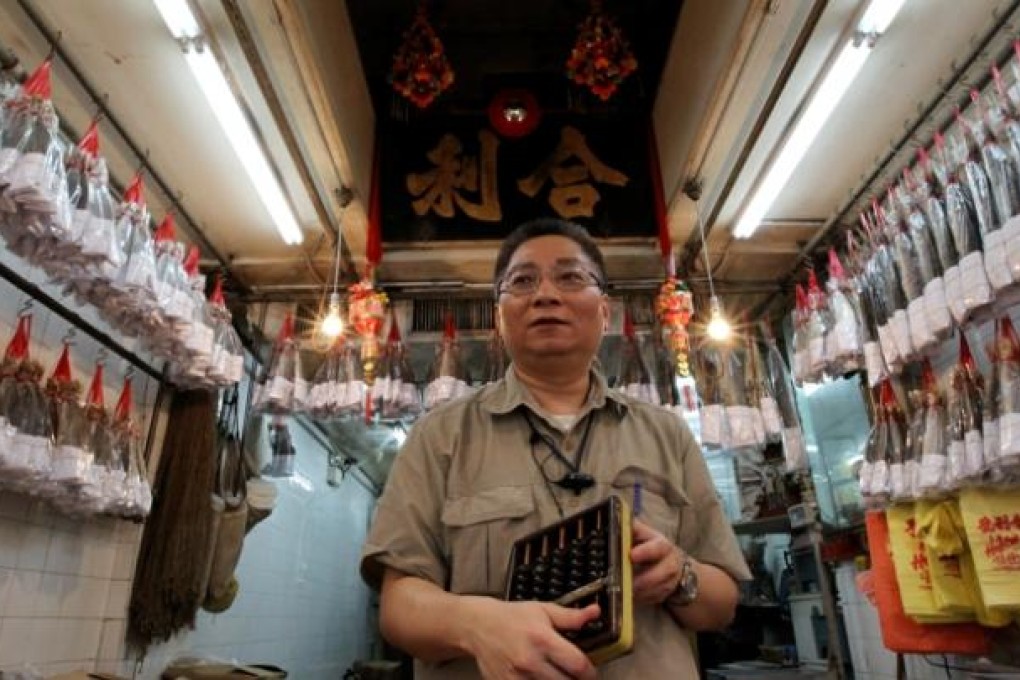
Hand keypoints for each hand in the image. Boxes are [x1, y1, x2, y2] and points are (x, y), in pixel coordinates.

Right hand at [462, 597, 599, 679]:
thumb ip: (571, 617)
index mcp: (542, 639)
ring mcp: (517, 678)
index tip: (590, 671)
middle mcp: (530, 661)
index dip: (590, 672)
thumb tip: (595, 613)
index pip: (578, 665)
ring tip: (557, 675)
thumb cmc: (512, 617)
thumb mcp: (543, 610)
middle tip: (573, 674)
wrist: (478, 626)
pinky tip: (541, 678)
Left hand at [630, 518, 683, 604]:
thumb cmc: (652, 546)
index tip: (631, 555)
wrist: (674, 564)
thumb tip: (614, 520)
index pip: (657, 548)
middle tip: (622, 580)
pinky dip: (640, 598)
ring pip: (653, 591)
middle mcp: (670, 564)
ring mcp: (670, 582)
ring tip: (622, 589)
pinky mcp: (665, 594)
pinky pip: (651, 599)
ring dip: (637, 592)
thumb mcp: (644, 534)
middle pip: (656, 575)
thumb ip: (631, 528)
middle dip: (639, 580)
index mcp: (663, 546)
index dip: (645, 552)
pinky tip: (630, 595)